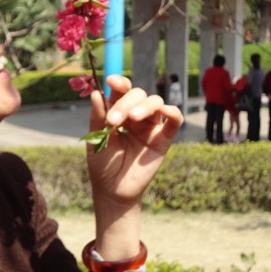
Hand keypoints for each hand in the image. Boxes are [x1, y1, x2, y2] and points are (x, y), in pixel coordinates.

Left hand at [87, 75, 182, 206]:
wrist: (112, 190)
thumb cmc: (102, 163)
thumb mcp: (95, 139)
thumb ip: (97, 117)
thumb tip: (96, 93)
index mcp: (117, 111)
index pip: (121, 91)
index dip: (118, 83)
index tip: (111, 81)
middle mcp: (135, 114)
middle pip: (137, 94)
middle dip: (125, 103)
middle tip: (112, 121)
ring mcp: (150, 126)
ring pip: (155, 102)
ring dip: (144, 105)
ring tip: (132, 118)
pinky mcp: (163, 139)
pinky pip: (174, 120)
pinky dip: (172, 112)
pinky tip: (165, 111)